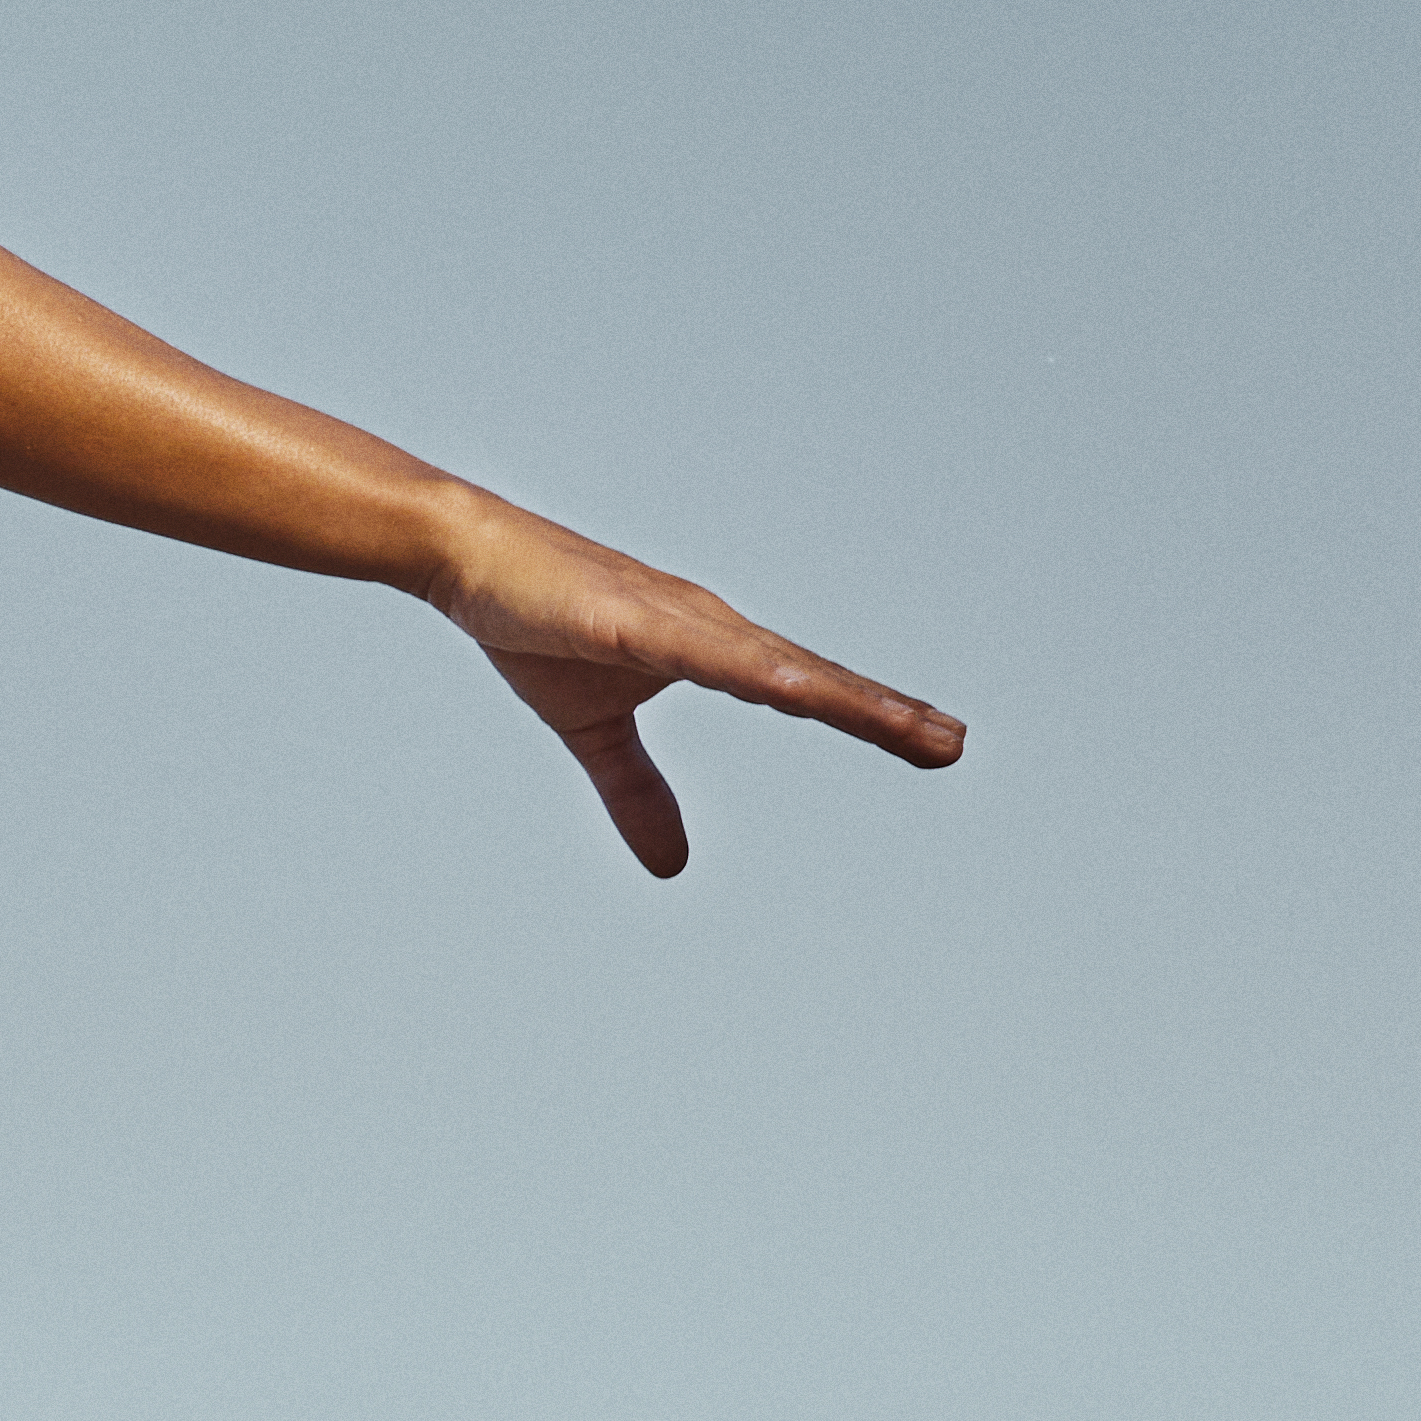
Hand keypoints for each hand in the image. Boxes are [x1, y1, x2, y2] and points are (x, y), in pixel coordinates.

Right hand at [416, 490, 961, 875]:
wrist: (467, 554)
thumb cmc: (535, 622)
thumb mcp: (593, 727)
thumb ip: (637, 791)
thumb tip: (672, 866)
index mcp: (710, 650)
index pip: (803, 690)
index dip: (869, 715)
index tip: (934, 740)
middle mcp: (712, 630)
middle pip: (810, 679)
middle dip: (883, 712)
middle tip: (954, 744)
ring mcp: (677, 621)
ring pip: (779, 669)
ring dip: (848, 698)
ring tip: (913, 727)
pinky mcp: (632, 619)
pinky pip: (706, 653)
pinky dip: (760, 672)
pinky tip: (803, 692)